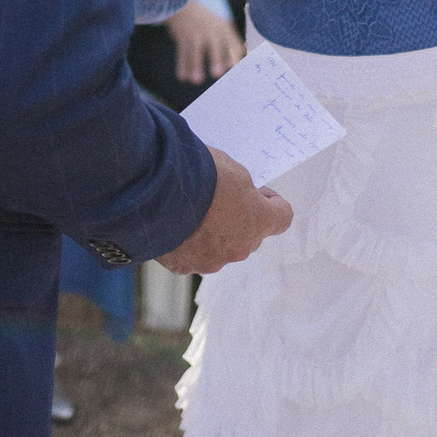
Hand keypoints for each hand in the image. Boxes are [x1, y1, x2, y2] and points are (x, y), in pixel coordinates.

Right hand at [155, 147, 292, 274]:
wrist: (154, 192)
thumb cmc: (198, 174)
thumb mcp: (232, 168)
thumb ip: (244, 188)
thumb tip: (240, 196)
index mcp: (259, 221)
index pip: (282, 217)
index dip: (272, 202)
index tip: (258, 192)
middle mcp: (240, 248)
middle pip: (251, 235)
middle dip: (241, 219)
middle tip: (222, 199)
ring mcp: (212, 261)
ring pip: (222, 248)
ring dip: (215, 234)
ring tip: (193, 212)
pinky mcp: (184, 267)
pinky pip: (194, 255)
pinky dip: (189, 242)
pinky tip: (177, 224)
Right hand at [167, 0, 244, 84]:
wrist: (184, 4)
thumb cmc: (208, 21)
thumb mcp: (222, 25)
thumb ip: (232, 42)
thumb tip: (244, 57)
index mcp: (224, 29)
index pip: (232, 43)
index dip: (235, 56)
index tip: (235, 70)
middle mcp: (211, 31)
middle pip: (215, 46)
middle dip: (216, 59)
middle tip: (217, 74)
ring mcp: (196, 33)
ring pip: (196, 50)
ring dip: (196, 65)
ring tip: (197, 81)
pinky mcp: (182, 36)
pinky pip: (182, 52)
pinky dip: (182, 65)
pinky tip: (183, 77)